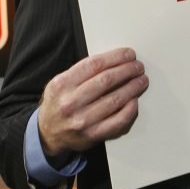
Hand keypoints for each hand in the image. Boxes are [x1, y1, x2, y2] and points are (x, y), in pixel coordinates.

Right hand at [37, 48, 147, 162]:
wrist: (48, 134)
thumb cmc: (59, 103)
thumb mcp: (61, 83)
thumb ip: (82, 72)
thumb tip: (115, 59)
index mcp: (63, 84)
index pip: (95, 64)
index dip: (116, 57)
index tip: (129, 54)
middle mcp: (71, 102)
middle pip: (107, 80)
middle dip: (128, 70)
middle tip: (138, 66)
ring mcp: (82, 120)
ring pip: (115, 99)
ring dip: (133, 87)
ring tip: (141, 81)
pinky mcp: (93, 135)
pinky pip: (118, 121)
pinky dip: (130, 109)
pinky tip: (134, 101)